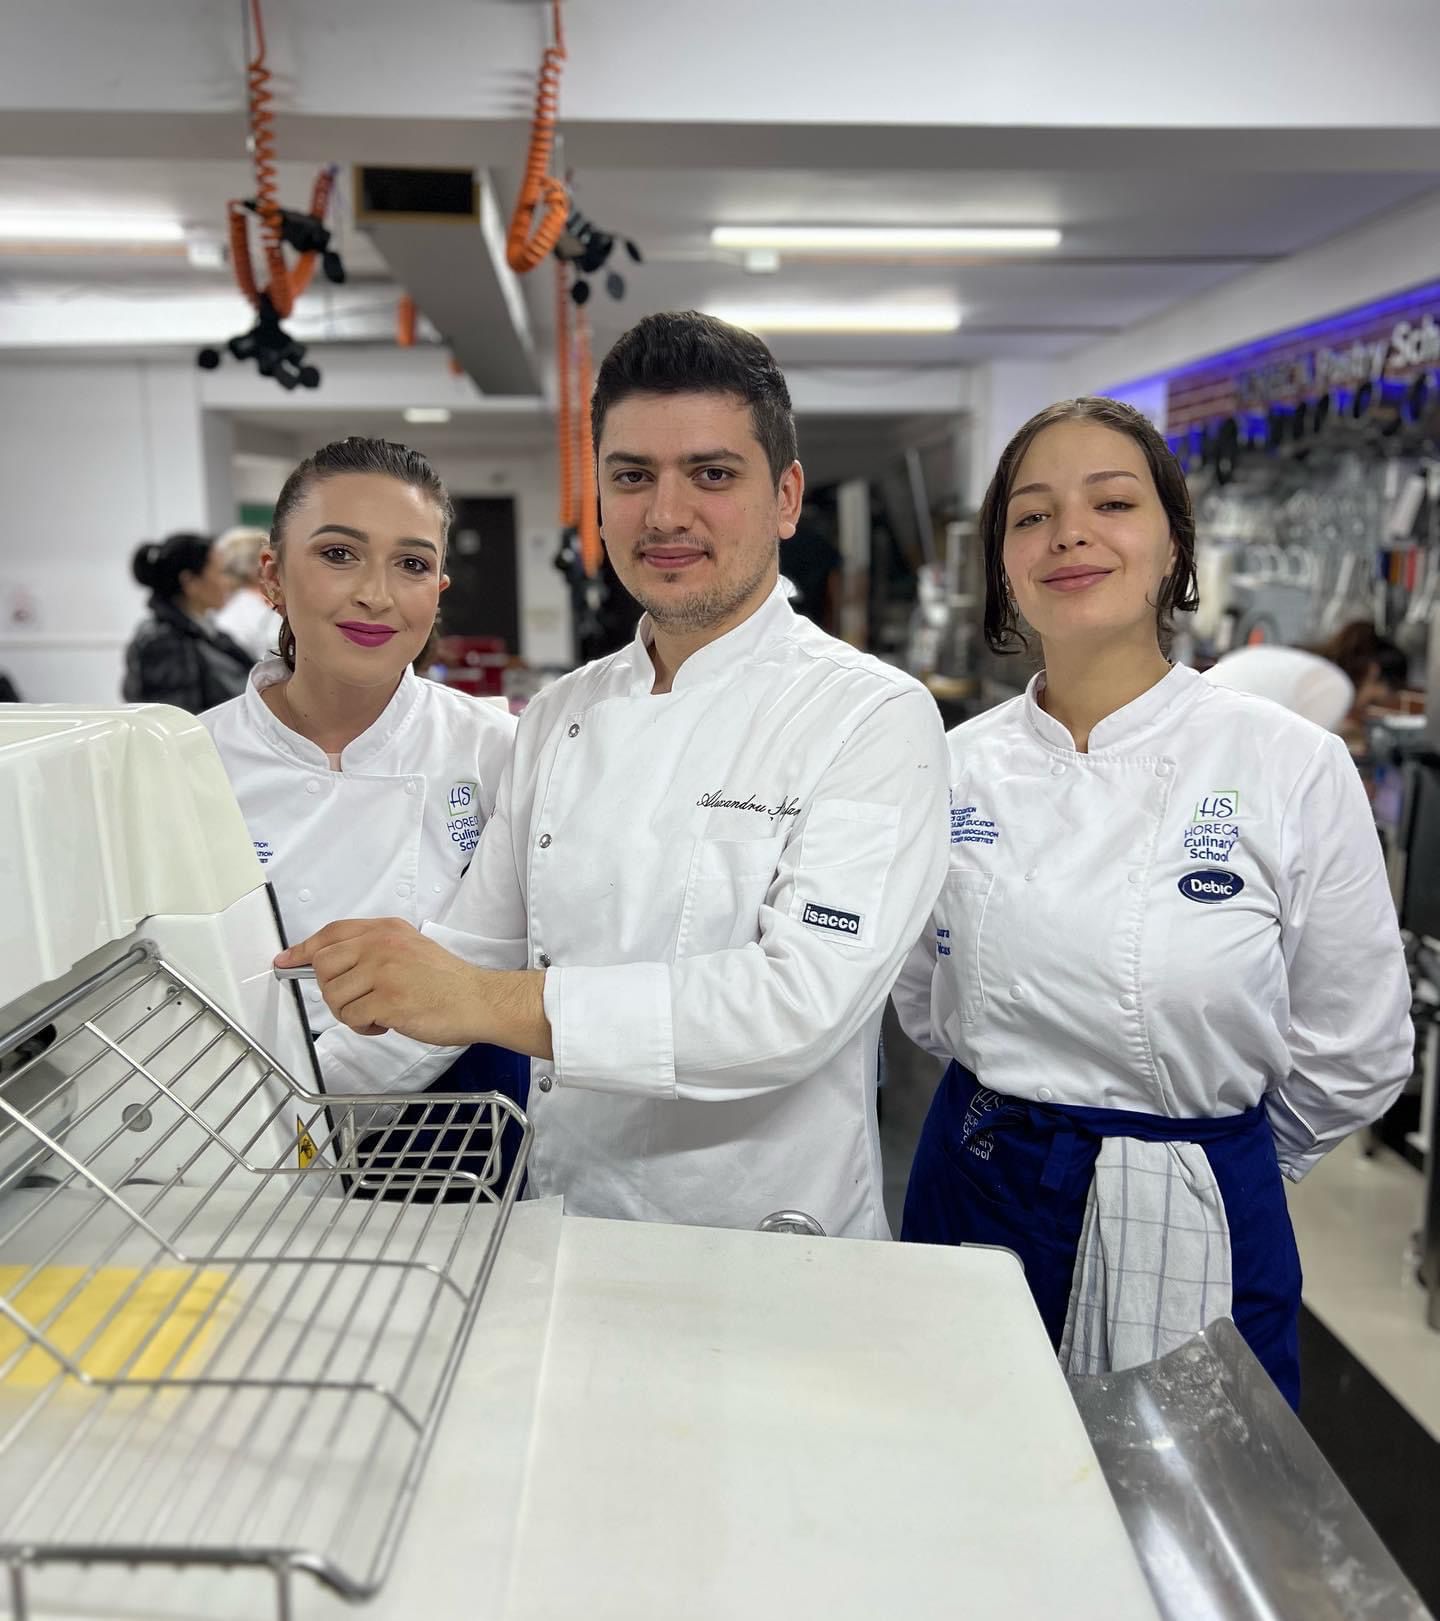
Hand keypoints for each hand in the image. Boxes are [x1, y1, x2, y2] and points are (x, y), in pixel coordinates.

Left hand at [276, 918, 492, 1045]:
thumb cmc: (447, 981)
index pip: (331, 933)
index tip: (286, 960)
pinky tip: (388, 1022)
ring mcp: (384, 971)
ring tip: (378, 1013)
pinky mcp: (387, 999)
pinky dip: (365, 1027)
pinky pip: (352, 1017)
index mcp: (386, 929)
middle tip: (357, 999)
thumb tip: (327, 962)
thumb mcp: (409, 947)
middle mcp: (382, 944)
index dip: (303, 948)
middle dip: (333, 989)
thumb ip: (373, 949)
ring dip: (350, 1013)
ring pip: (334, 996)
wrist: (478, 1000)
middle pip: (323, 965)